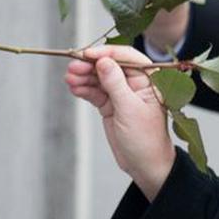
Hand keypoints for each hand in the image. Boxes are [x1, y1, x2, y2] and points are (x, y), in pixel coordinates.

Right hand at [65, 46, 175, 198]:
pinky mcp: (111, 106)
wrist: (145, 165)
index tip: (87, 54)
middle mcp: (135, 83)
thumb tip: (104, 61)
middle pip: (110, 66)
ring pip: (100, 78)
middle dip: (90, 65)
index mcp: (149, 79)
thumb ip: (116, 84)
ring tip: (69, 78)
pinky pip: (95, 92)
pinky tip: (73, 87)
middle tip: (72, 67)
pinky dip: (84, 89)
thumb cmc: (146, 139)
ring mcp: (121, 94)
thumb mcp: (130, 110)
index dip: (107, 53)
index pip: (127, 57)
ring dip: (84, 77)